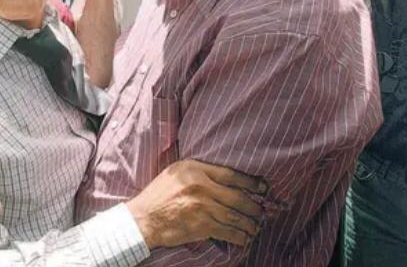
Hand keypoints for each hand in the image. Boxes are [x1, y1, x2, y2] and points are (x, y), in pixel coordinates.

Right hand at [126, 159, 266, 249]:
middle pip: (238, 196)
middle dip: (254, 206)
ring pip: (236, 216)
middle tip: (262, 211)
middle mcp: (200, 185)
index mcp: (194, 169)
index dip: (250, 182)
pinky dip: (239, 236)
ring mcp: (202, 206)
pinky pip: (228, 231)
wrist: (143, 218)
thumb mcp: (175, 173)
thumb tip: (224, 176)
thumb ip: (197, 171)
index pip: (231, 174)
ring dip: (250, 223)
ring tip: (256, 226)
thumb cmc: (158, 194)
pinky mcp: (201, 225)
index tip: (263, 187)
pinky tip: (244, 238)